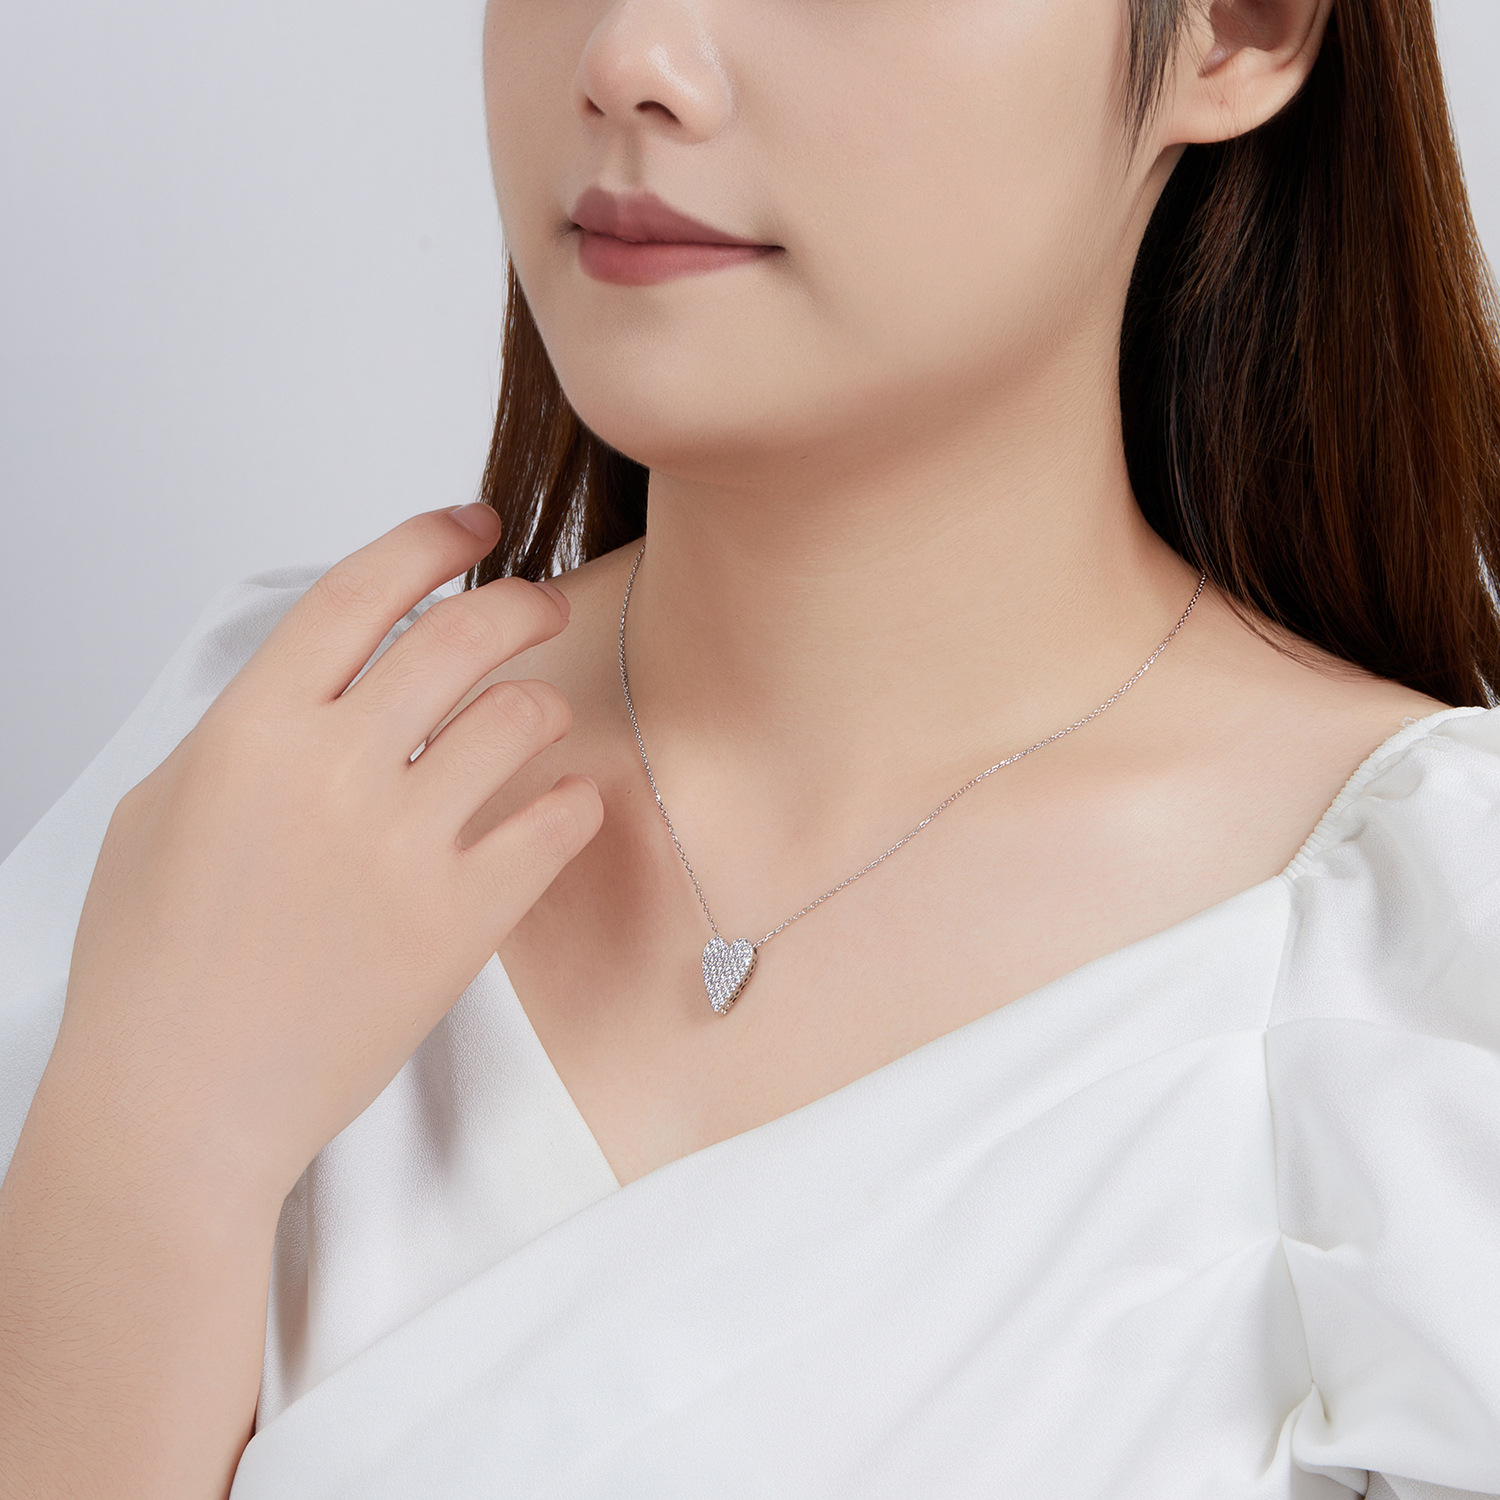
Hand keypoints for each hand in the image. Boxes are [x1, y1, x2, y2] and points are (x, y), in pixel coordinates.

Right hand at [51, 502, 603, 1202]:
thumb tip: (324, 686)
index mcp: (253, 728)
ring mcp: (407, 844)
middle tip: (539, 604)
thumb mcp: (162, 810)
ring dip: (542, 704)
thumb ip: (248, 731)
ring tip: (535, 723)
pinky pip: (558, 821)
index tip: (473, 528)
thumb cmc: (155, 965)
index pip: (364, 589)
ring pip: (522, 718)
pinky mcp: (462, 919)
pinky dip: (571, 799)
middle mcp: (336, 769)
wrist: (181, 1103)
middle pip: (466, 634)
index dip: (431, 540)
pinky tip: (558, 802)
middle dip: (520, 601)